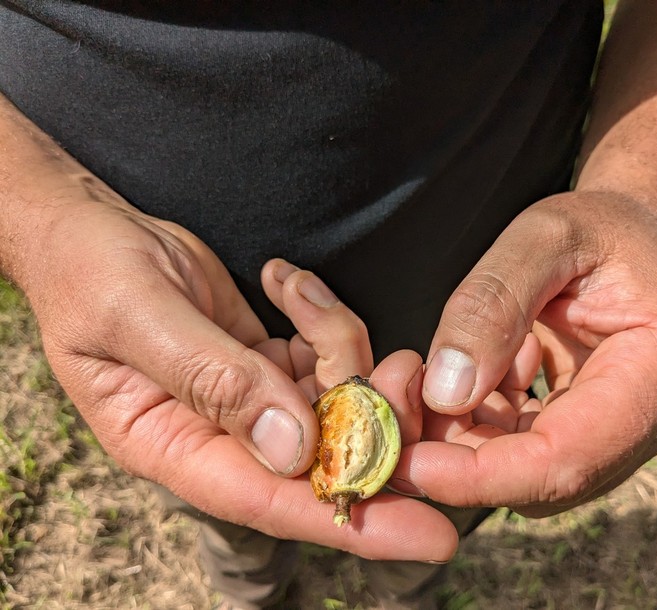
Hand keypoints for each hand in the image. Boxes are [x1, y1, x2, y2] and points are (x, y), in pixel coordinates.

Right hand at [24, 201, 456, 559]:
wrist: (90, 234)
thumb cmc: (90, 274)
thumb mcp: (138, 317)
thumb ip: (214, 380)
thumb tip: (295, 450)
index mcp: (173, 447)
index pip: (271, 500)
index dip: (352, 517)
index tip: (430, 533)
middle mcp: (219, 436)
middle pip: (322, 453)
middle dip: (373, 413)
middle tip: (403, 370)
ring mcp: (251, 400)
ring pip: (335, 397)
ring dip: (345, 348)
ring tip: (302, 291)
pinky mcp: (269, 364)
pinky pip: (326, 356)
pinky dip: (323, 319)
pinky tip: (286, 282)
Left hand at [397, 191, 656, 515]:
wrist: (625, 234)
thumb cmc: (593, 225)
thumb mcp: (540, 237)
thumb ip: (492, 305)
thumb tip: (446, 393)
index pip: (569, 457)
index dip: (484, 474)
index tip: (408, 462)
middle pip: (546, 478)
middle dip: (463, 459)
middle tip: (399, 410)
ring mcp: (630, 430)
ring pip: (530, 474)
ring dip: (467, 439)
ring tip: (433, 376)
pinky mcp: (598, 431)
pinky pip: (528, 451)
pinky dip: (484, 424)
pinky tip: (474, 374)